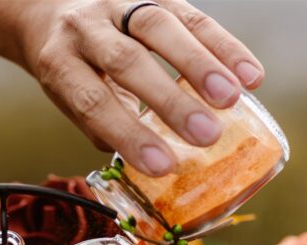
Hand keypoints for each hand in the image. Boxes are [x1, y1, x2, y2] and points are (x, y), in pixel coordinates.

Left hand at [18, 0, 264, 175]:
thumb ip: (107, 125)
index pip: (92, 100)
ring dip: (200, 65)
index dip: (128, 133)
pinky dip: (225, 46)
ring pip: (160, 28)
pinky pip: (193, 15)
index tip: (163, 166)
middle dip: (169, 99)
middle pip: (127, 61)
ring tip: (232, 99)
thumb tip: (156, 159)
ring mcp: (120, 4)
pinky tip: (250, 74)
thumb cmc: (73, 69)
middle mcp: (85, 27)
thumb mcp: (73, 99)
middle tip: (205, 135)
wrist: (56, 10)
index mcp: (60, 61)